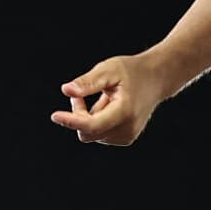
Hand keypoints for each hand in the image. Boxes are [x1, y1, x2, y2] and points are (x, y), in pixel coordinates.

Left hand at [49, 54, 168, 145]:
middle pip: (87, 131)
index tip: (54, 115)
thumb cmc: (131, 71)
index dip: (71, 121)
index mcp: (124, 112)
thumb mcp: (108, 70)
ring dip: (88, 117)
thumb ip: (88, 82)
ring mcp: (127, 136)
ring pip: (92, 134)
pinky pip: (99, 135)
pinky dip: (97, 122)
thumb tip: (66, 90)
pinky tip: (109, 106)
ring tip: (103, 97)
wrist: (156, 79)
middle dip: (78, 115)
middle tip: (80, 94)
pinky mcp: (126, 139)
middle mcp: (127, 129)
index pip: (91, 124)